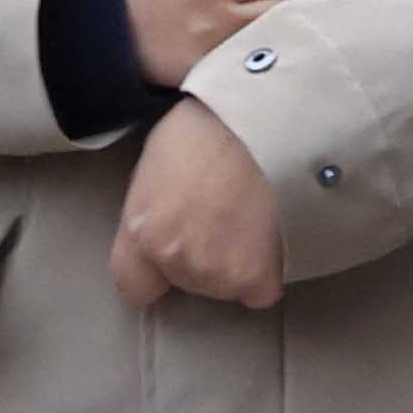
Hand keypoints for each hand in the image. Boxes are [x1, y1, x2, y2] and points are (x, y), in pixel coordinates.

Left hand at [109, 100, 287, 309]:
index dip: (157, 272)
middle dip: (205, 256)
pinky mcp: (257, 277)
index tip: (177, 252)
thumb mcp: (161, 156)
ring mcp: (216, 273)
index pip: (135, 285)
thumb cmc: (215, 122)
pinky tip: (277, 237)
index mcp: (142, 230)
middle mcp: (173, 259)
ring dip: (238, 262)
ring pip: (226, 285)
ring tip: (257, 217)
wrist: (273, 121)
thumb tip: (165, 216)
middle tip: (227, 214)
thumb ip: (155, 203)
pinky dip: (271, 270)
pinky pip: (261, 291)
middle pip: (188, 281)